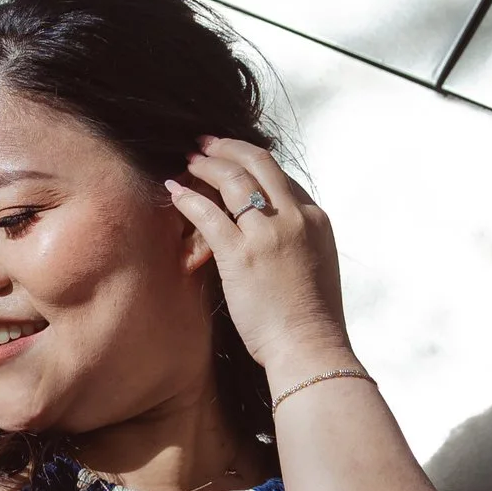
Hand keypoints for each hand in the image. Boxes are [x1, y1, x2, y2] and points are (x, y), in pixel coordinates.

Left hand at [162, 138, 351, 389]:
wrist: (310, 346)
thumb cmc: (312, 318)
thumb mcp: (317, 264)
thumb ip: (298, 240)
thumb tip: (275, 233)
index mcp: (316, 219)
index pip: (281, 176)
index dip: (253, 162)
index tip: (234, 159)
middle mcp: (294, 217)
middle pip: (259, 163)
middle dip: (228, 147)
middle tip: (206, 143)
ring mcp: (268, 233)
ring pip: (233, 179)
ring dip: (207, 164)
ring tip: (188, 160)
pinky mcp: (241, 255)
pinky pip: (207, 213)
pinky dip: (188, 197)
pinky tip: (174, 191)